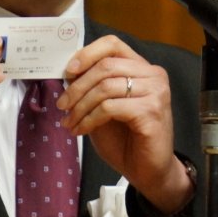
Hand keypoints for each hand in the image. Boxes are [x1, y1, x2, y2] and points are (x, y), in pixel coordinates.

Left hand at [58, 35, 193, 213]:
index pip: (113, 45)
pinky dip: (89, 119)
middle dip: (77, 87)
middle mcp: (153, 76)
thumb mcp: (104, 106)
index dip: (87, 54)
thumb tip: (68, 73)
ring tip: (69, 122)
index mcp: (142, 69)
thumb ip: (93, 87)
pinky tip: (81, 130)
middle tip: (62, 105)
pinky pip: (110, 107)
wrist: (148, 171)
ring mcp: (155, 92)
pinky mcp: (151, 112)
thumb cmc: (127, 139)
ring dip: (80, 106)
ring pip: (105, 87)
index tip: (68, 71)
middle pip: (106, 66)